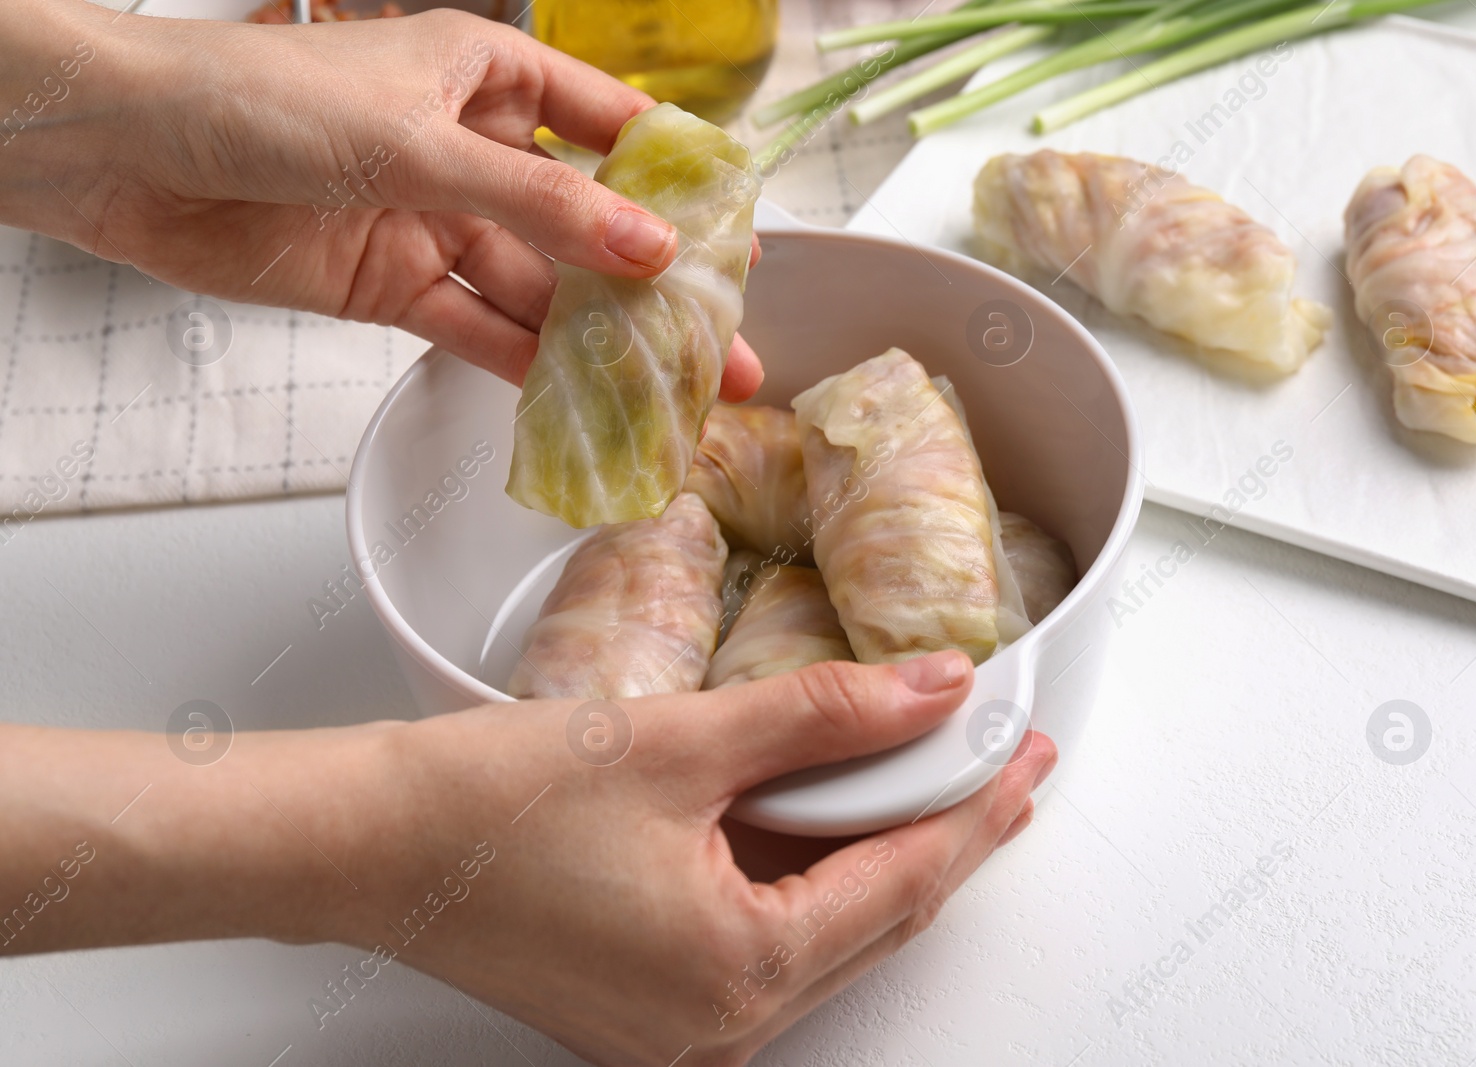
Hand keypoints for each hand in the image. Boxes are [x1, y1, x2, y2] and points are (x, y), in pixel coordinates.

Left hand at [0, 0, 762, 396]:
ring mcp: (433, 221)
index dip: (673, 179)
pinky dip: (523, 366)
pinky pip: (475, 328)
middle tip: (718, 343)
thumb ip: (541, 203)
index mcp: (485, 75)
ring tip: (669, 389)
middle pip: (581, 223)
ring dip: (596, 341)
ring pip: (535, 288)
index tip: (733, 236)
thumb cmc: (261, 101)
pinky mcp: (391, 285)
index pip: (607, 124)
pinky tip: (581, 401)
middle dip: (648, 286)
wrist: (127, 158)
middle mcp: (469, 149)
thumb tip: (648, 249)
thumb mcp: (422, 142)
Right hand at [369, 653, 1053, 1065]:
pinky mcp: (646, 1008)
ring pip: (821, 931)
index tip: (1026, 758)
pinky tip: (819, 818)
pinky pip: (761, 942)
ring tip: (920, 775)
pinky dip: (801, 877)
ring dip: (871, 854)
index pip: (904, 885)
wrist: (360, 842)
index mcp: (738, 976)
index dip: (976, 812)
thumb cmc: (486, 805)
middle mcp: (717, 1030)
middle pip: (873, 918)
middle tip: (998, 765)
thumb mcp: (683, 742)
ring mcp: (679, 1030)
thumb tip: (931, 692)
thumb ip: (824, 716)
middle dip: (941, 835)